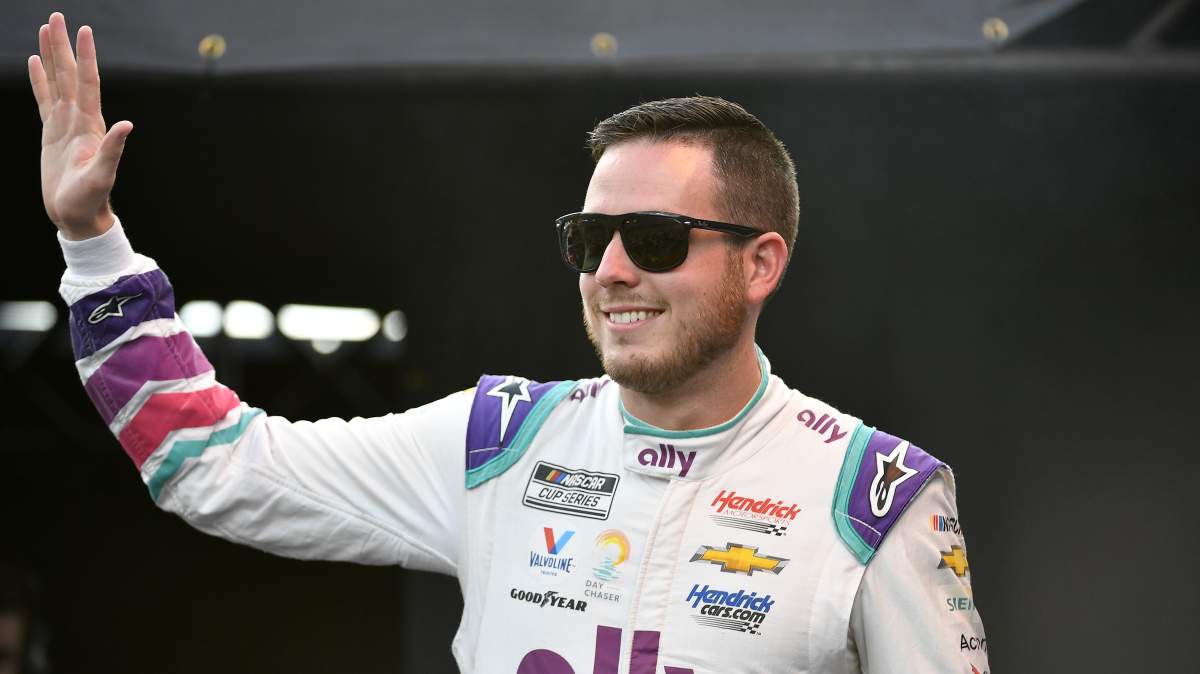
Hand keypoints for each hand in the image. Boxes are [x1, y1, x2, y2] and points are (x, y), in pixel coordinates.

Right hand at [29, 12, 132, 240]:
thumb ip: (113, 151)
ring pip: (57, 81)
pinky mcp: (52, 132)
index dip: (86, 56)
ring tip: (46, 29)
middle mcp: (79, 119)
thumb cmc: (90, 200)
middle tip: (56, 16)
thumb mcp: (101, 176)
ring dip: (52, 56)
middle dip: (63, 46)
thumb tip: (128, 125)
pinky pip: (44, 99)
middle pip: (70, 74)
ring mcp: (65, 124)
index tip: (83, 30)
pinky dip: (40, 79)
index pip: (87, 82)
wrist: (78, 215)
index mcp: (90, 125)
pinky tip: (34, 61)